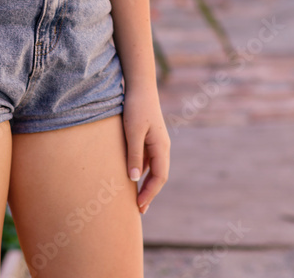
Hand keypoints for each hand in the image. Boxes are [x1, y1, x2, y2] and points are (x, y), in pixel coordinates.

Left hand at [122, 84, 170, 214]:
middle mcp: (162, 146)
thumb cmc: (135, 107)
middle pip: (159, 175)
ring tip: (134, 197)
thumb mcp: (132, 132)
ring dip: (145, 183)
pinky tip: (131, 176)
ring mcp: (157, 141)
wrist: (139, 85)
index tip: (139, 206)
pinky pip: (147, 159)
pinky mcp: (149, 137)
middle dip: (149, 192)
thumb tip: (133, 179)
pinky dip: (141, 170)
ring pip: (153, 168)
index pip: (159, 177)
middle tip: (138, 209)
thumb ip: (133, 155)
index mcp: (161, 146)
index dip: (150, 193)